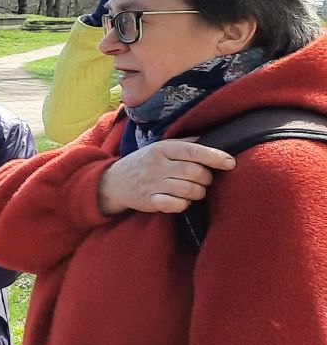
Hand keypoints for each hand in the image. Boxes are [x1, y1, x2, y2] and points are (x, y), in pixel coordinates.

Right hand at [97, 139, 234, 216]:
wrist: (115, 181)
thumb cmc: (145, 162)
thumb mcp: (161, 147)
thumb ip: (186, 144)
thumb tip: (214, 139)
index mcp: (163, 148)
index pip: (194, 151)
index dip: (215, 157)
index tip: (230, 163)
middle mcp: (157, 165)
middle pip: (195, 173)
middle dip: (206, 178)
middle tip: (203, 179)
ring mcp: (152, 184)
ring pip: (189, 190)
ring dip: (197, 193)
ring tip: (193, 190)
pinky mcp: (150, 201)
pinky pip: (177, 205)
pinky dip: (184, 204)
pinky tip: (180, 200)